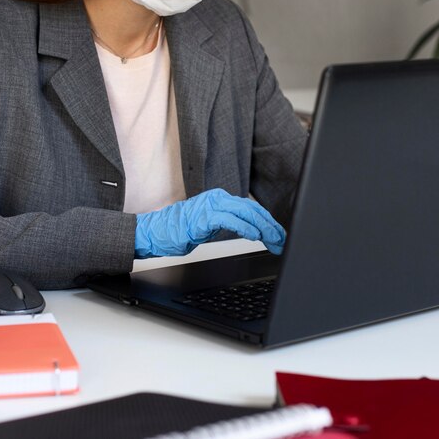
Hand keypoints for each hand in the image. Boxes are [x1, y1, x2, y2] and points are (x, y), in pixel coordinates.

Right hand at [135, 188, 285, 257]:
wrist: (156, 232)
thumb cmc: (180, 231)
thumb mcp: (211, 226)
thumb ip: (230, 223)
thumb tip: (254, 231)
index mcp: (221, 199)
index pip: (252, 208)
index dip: (268, 222)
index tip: (279, 235)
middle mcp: (218, 198)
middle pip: (253, 209)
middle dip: (270, 226)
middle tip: (282, 240)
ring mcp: (211, 205)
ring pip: (245, 212)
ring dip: (263, 228)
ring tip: (274, 240)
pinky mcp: (204, 215)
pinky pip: (229, 220)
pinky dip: (245, 227)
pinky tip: (254, 236)